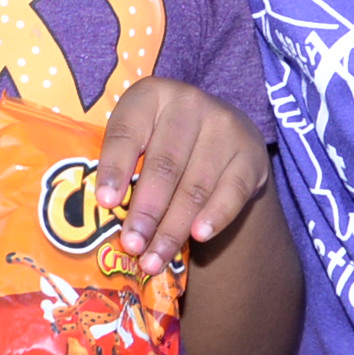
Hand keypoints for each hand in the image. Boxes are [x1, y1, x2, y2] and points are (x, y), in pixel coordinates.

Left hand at [93, 79, 272, 274]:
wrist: (221, 134)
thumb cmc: (164, 140)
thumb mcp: (140, 136)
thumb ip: (123, 165)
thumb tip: (102, 213)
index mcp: (151, 95)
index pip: (127, 132)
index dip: (114, 167)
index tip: (104, 202)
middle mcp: (189, 104)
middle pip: (164, 165)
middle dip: (145, 212)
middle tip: (132, 246)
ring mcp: (224, 127)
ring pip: (195, 186)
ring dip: (173, 228)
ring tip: (154, 259)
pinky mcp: (251, 154)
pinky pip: (231, 192)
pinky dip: (215, 217)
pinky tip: (199, 238)